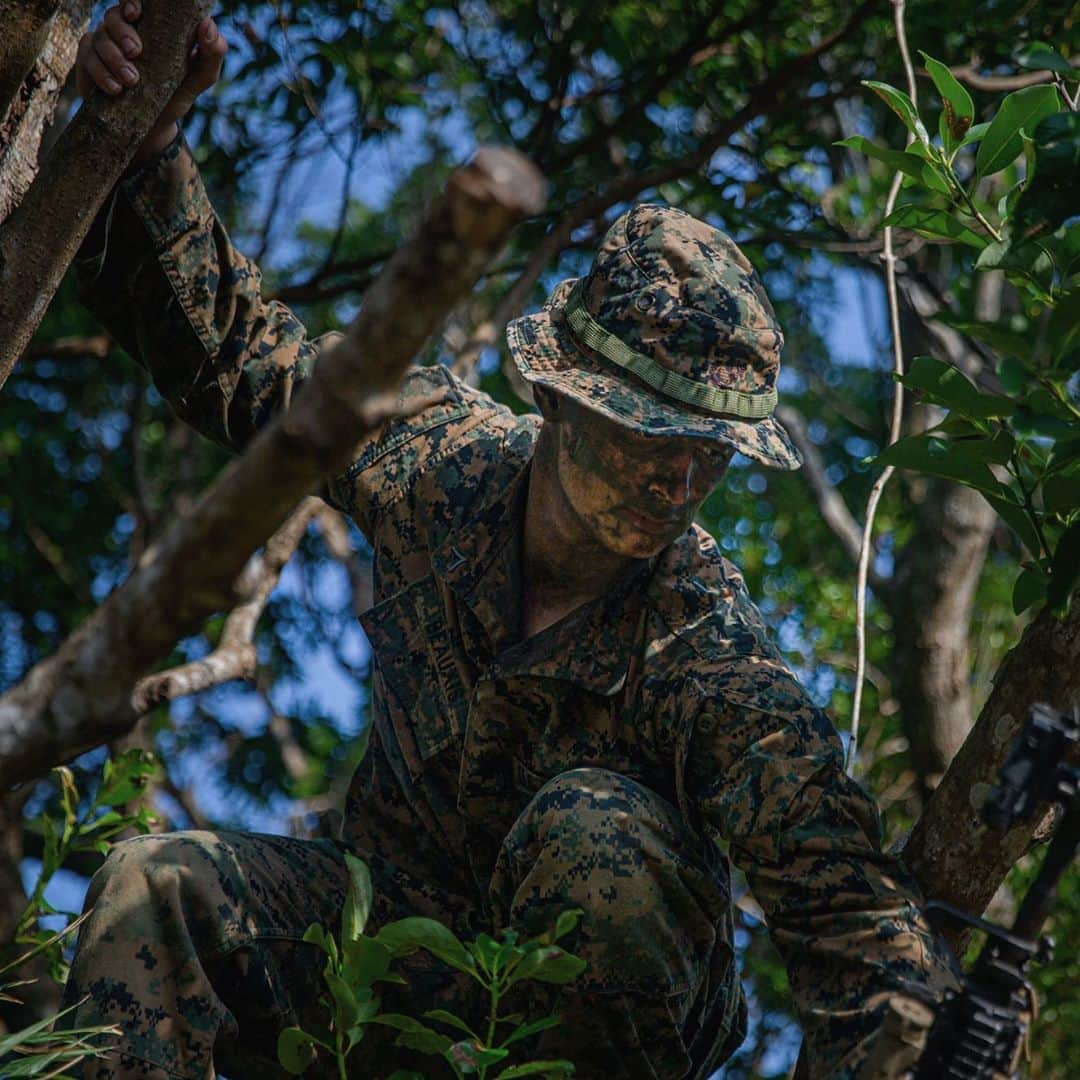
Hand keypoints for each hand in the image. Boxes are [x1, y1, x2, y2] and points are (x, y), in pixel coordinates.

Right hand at [75, 2, 227, 168]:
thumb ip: (211, 54)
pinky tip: (115, 89)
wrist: (153, 130)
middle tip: (135, 52)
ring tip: (131, 80)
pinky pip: (86, 57)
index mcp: (149, 28)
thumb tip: (209, 24)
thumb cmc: (175, 96)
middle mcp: (123, 32)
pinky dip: (100, 72)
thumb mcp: (199, 78)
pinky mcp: (88, 63)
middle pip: (113, 16)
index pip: (134, 4)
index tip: (136, 14)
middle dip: (122, 32)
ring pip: (98, 37)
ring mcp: (103, 46)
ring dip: (113, 58)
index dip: (131, 1)